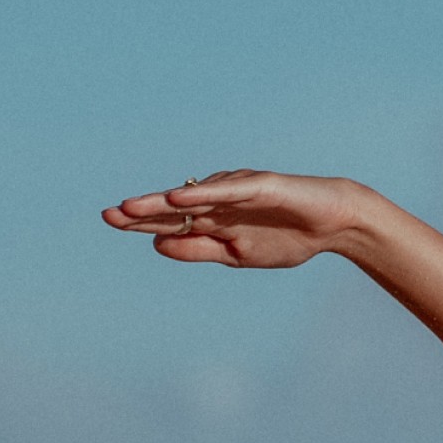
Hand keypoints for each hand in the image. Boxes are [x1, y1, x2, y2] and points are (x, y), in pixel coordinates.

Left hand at [100, 169, 366, 269]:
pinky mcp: (257, 185)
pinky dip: (200, 196)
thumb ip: (198, 250)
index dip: (141, 221)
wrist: (334, 224)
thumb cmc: (289, 238)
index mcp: (214, 220)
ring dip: (160, 203)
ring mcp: (235, 191)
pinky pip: (224, 191)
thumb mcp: (236, 256)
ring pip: (192, 198)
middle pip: (173, 208)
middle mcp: (218, 202)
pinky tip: (176, 200)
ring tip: (130, 208)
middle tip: (108, 215)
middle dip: (141, 212)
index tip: (111, 222)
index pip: (170, 221)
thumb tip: (156, 244)